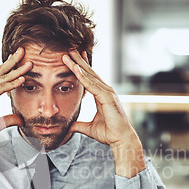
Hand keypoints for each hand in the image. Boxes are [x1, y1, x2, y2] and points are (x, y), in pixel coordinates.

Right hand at [0, 47, 32, 176]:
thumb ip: (10, 119)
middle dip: (13, 61)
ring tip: (29, 64)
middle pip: (0, 72)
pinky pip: (0, 90)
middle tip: (23, 50)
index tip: (19, 58)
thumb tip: (22, 120)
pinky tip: (22, 80)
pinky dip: (12, 85)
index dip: (9, 66)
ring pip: (2, 79)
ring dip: (16, 71)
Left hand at [62, 50, 144, 177]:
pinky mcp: (107, 97)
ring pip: (90, 76)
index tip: (72, 59)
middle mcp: (106, 91)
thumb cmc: (109, 133)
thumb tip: (69, 127)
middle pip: (89, 73)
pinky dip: (83, 76)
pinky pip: (92, 85)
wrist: (120, 139)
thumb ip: (79, 125)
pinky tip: (76, 68)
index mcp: (102, 95)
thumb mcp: (89, 128)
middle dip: (78, 61)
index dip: (80, 68)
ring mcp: (107, 92)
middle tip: (68, 49)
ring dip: (78, 65)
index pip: (89, 78)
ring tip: (68, 54)